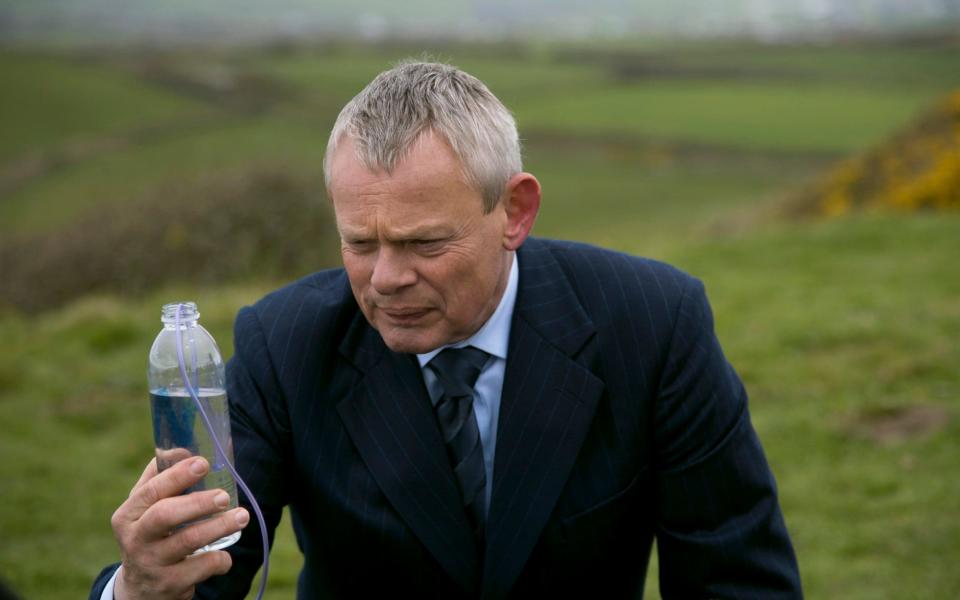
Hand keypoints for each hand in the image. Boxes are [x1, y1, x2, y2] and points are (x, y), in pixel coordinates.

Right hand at [110, 457, 249, 599]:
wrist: (141, 588)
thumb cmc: (149, 534)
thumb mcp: (144, 509)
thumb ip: (159, 478)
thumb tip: (182, 448)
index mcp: (128, 515)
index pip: (151, 491)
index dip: (177, 476)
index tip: (203, 463)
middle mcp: (135, 539)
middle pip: (165, 516)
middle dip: (198, 502)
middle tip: (225, 496)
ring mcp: (151, 563)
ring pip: (187, 541)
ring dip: (218, 527)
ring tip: (241, 516)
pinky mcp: (169, 584)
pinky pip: (201, 568)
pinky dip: (219, 559)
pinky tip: (226, 555)